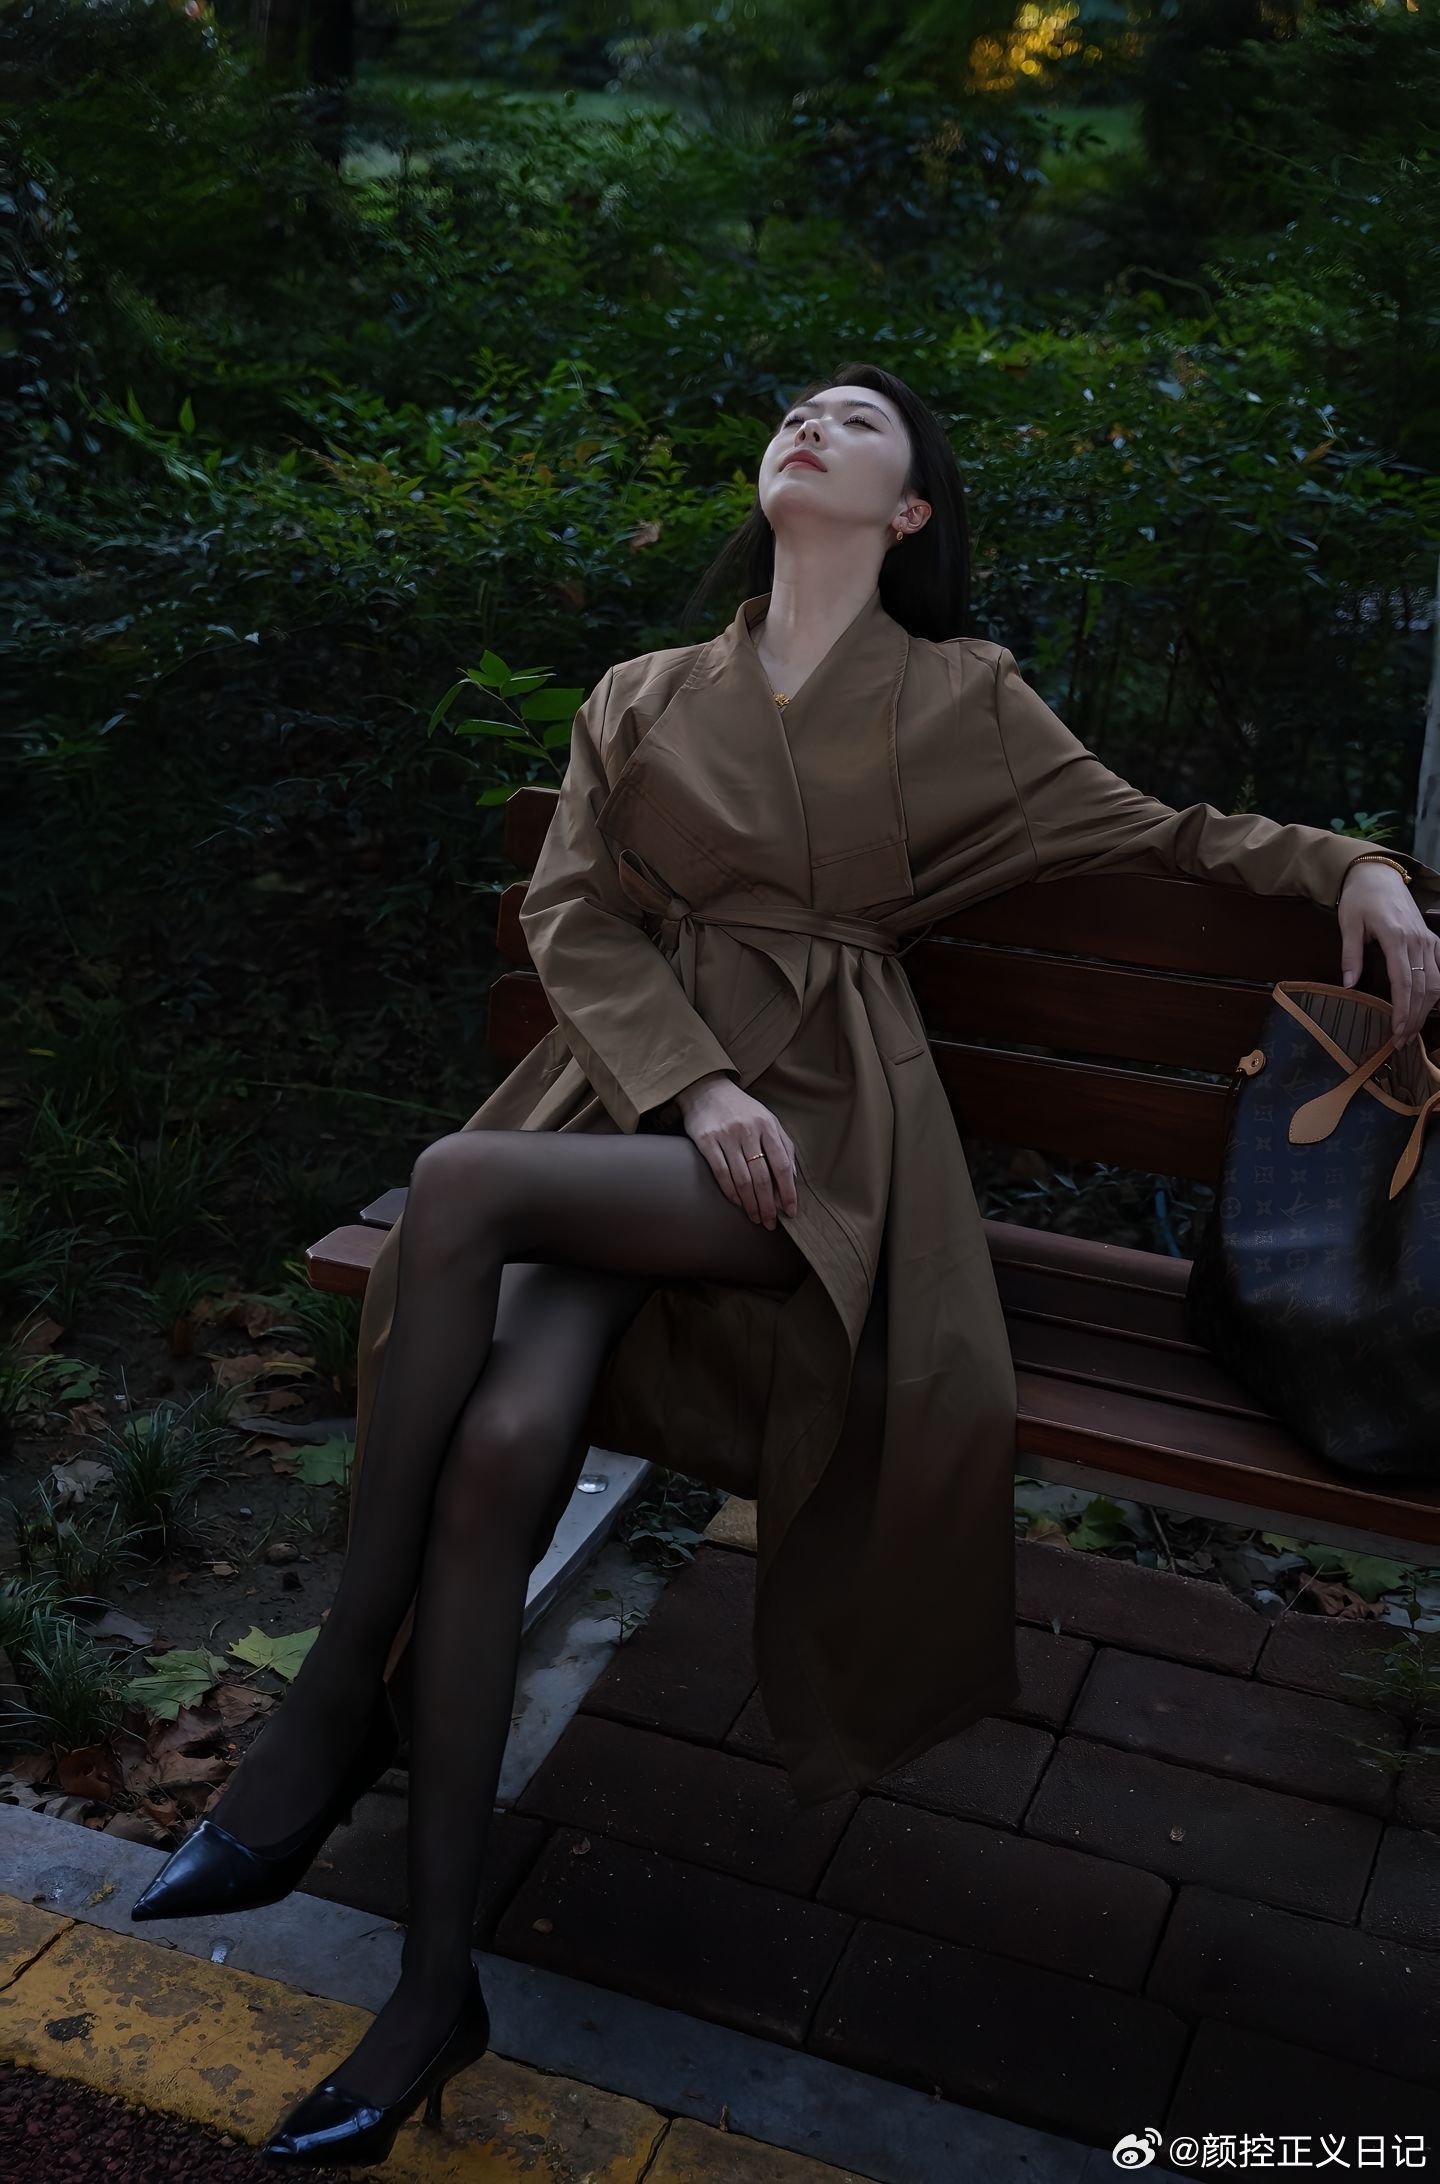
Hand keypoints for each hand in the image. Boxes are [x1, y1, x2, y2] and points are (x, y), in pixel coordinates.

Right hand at [673, 1073, 798, 1227]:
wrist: (707, 1089)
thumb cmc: (742, 1109)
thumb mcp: (768, 1120)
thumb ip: (783, 1146)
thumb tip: (793, 1178)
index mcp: (767, 1126)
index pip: (781, 1165)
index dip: (788, 1191)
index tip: (790, 1211)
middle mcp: (748, 1131)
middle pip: (762, 1177)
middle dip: (769, 1204)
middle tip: (771, 1222)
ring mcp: (726, 1136)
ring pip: (742, 1179)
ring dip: (751, 1204)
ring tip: (756, 1217)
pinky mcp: (706, 1141)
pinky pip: (721, 1173)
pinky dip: (731, 1192)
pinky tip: (737, 1203)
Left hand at [1338, 863, 1439, 1046]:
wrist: (1378, 874)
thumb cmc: (1360, 898)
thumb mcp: (1348, 923)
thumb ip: (1350, 955)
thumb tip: (1349, 985)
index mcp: (1396, 936)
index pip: (1404, 981)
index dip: (1403, 1009)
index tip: (1397, 1031)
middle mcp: (1417, 940)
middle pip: (1422, 987)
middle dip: (1414, 1017)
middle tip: (1401, 1041)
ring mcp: (1428, 939)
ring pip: (1435, 981)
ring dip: (1425, 1009)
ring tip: (1411, 1032)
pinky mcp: (1431, 939)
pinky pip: (1439, 970)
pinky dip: (1435, 992)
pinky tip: (1425, 1008)